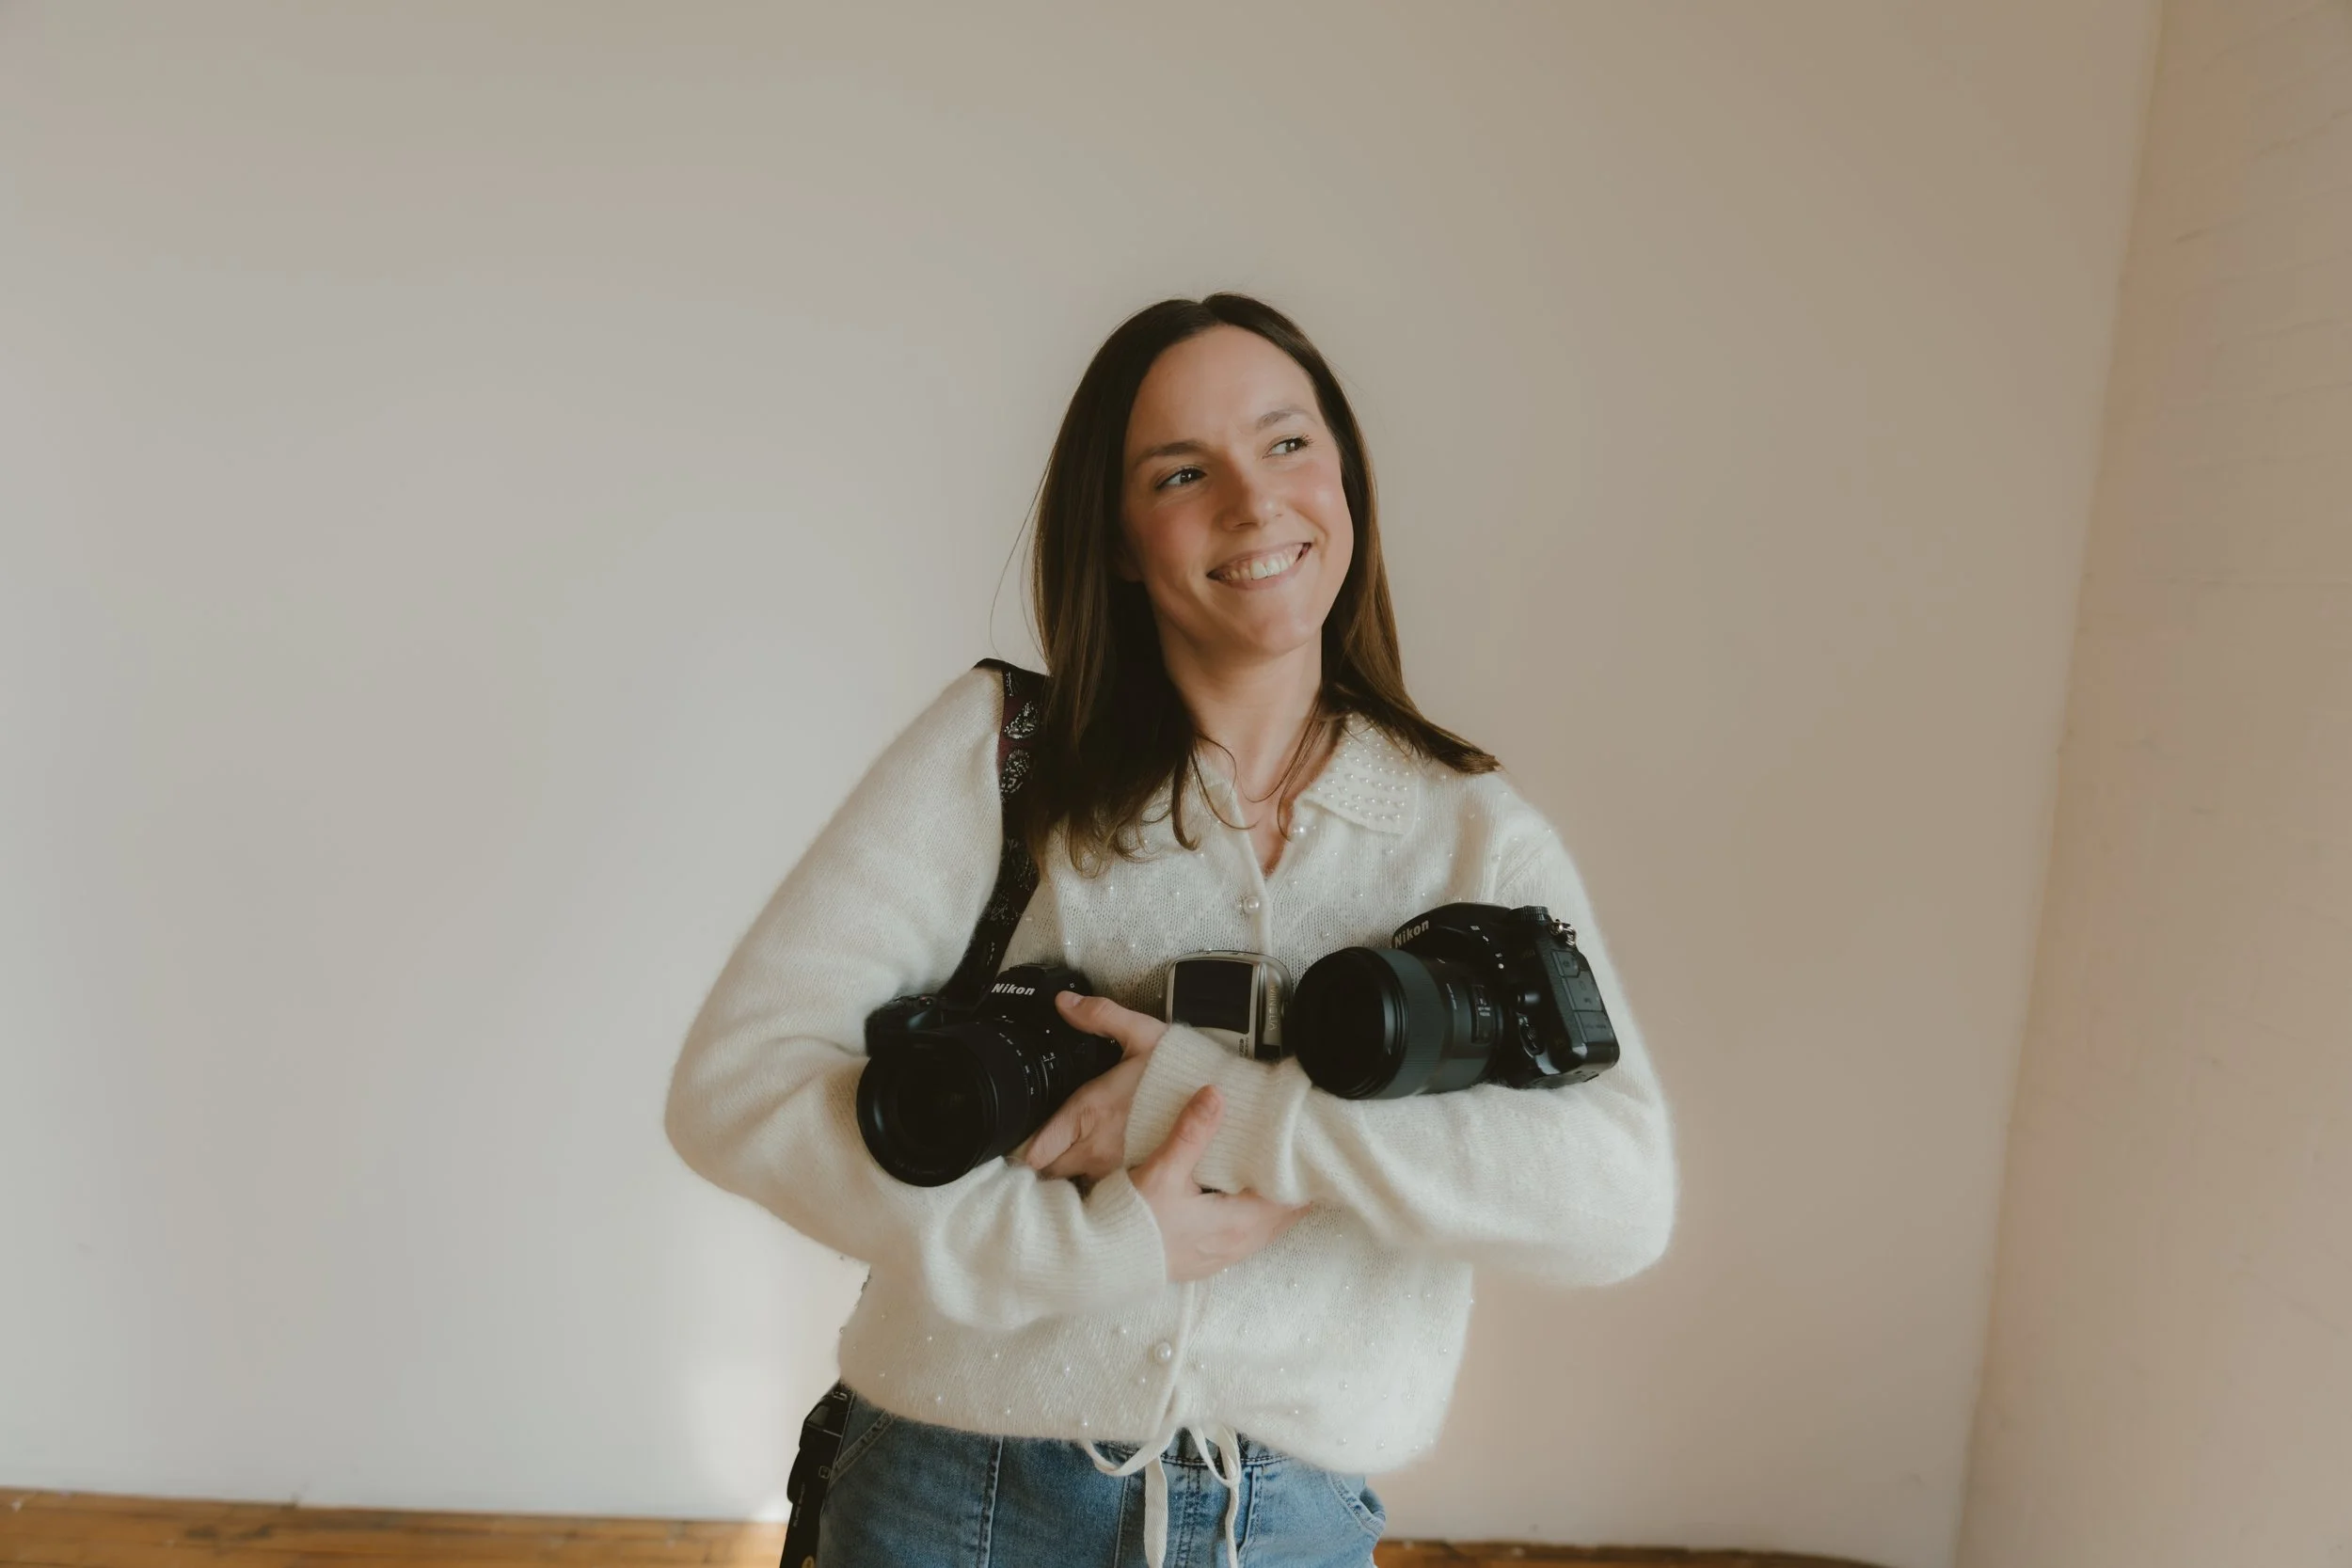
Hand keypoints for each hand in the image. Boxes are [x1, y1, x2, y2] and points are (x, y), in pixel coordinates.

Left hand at [1022, 991, 1168, 1182]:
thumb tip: (1064, 1002)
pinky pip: (1105, 1194)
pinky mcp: (1139, 1183)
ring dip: (1071, 1176)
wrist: (1228, 1103)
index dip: (1022, 1150)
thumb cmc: (1183, 1070)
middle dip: (1045, 1165)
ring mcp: (1117, 1171)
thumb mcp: (1142, 1034)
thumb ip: (1100, 1016)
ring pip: (1076, 1185)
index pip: (1034, 1151)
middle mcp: (1095, 1149)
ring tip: (1073, 1161)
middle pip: (1050, 1173)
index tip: (1022, 1143)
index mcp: (1087, 1113)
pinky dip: (1099, 1187)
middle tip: (1047, 1150)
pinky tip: (1106, 1171)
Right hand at [1133, 1084, 1309, 1282]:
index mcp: (1236, 1222)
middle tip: (1304, 1158)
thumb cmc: (1132, 1222)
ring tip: (1283, 1176)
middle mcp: (1236, 1244)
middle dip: (1295, 1189)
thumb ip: (1191, 1133)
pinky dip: (1256, 1218)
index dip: (1304, 1176)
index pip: (1290, 1200)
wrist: (1101, 1263)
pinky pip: (1247, 1238)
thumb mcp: (1163, 1171)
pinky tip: (1246, 1201)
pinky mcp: (1206, 1261)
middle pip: (1284, 1216)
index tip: (1312, 1152)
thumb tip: (1214, 1094)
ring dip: (1276, 1205)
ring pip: (1266, 1228)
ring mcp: (1222, 1256)